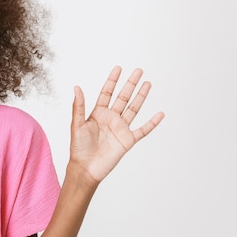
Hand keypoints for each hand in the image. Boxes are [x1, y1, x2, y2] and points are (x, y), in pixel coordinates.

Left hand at [69, 66, 163, 186]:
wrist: (86, 168)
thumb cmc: (78, 148)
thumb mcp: (77, 124)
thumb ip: (78, 106)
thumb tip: (76, 87)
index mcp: (98, 114)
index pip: (107, 93)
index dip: (112, 81)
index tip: (119, 68)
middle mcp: (111, 119)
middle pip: (123, 98)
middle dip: (130, 84)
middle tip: (139, 71)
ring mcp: (120, 129)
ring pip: (134, 109)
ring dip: (141, 97)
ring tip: (148, 83)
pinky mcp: (128, 140)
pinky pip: (143, 130)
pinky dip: (152, 123)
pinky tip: (160, 114)